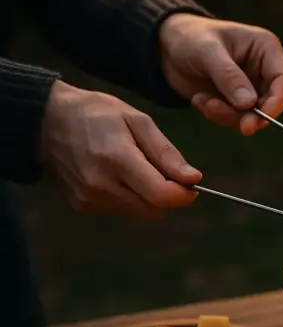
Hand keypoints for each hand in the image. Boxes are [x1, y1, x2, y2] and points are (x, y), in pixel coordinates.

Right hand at [39, 80, 200, 218]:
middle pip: (153, 209)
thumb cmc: (97, 114)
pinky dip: (129, 198)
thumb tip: (192, 178)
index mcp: (117, 159)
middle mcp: (101, 185)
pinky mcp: (81, 205)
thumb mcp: (137, 121)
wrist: (46, 120)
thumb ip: (166, 152)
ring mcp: (88, 198)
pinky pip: (120, 210)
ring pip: (138, 212)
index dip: (183, 194)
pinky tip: (117, 175)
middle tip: (163, 171)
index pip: (162, 196)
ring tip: (136, 169)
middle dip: (167, 195)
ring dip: (148, 197)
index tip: (191, 184)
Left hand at [159, 14, 282, 135]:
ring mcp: (250, 87)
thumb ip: (229, 77)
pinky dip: (217, 115)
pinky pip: (235, 119)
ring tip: (203, 102)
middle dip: (250, 115)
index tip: (261, 118)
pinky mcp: (235, 101)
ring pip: (252, 115)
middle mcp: (263, 69)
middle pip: (271, 102)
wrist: (165, 47)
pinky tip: (200, 101)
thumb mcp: (207, 52)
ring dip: (227, 115)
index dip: (278, 101)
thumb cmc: (189, 37)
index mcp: (265, 49)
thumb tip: (249, 104)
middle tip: (238, 125)